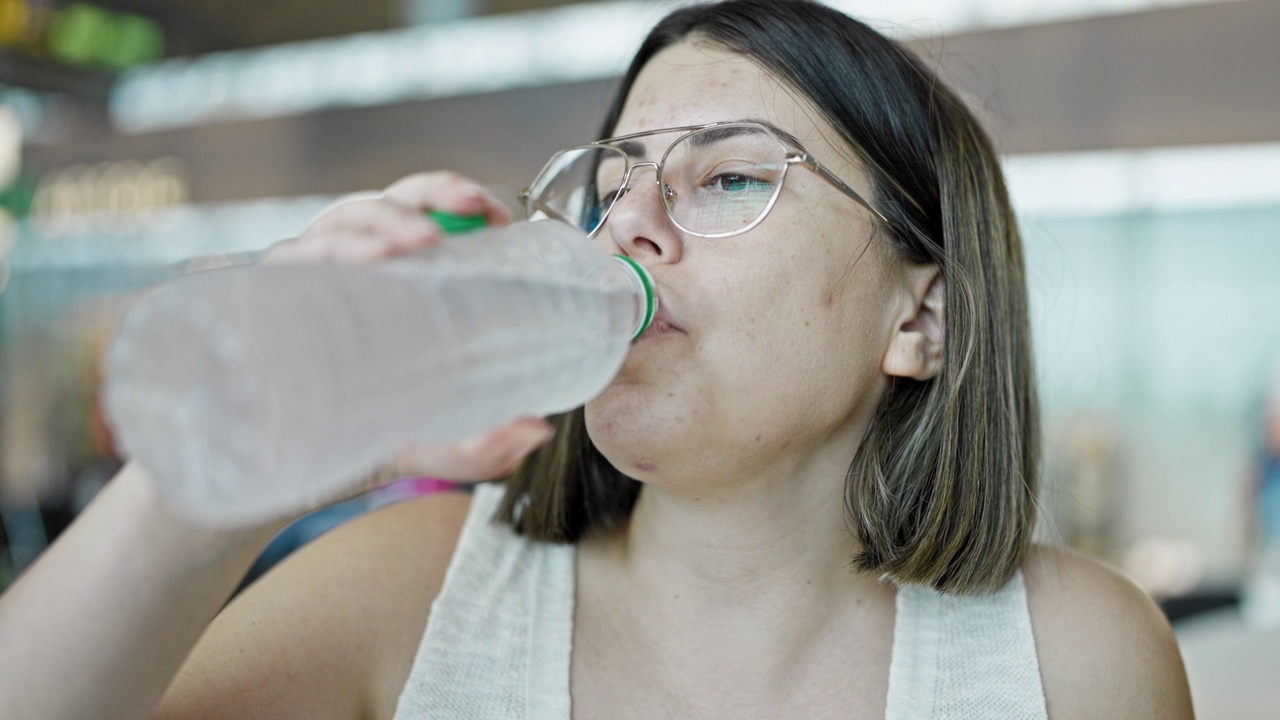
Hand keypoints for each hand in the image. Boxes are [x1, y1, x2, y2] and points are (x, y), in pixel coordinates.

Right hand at [270, 172, 550, 484]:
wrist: (297, 462)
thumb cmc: (375, 431)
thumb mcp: (439, 442)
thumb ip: (486, 444)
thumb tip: (536, 430)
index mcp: (402, 272)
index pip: (432, 211)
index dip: (462, 199)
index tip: (497, 216)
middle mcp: (358, 262)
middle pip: (394, 201)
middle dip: (436, 194)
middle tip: (473, 212)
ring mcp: (314, 271)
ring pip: (346, 219)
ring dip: (387, 222)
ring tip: (422, 241)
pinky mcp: (273, 292)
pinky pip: (294, 256)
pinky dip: (326, 250)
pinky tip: (362, 262)